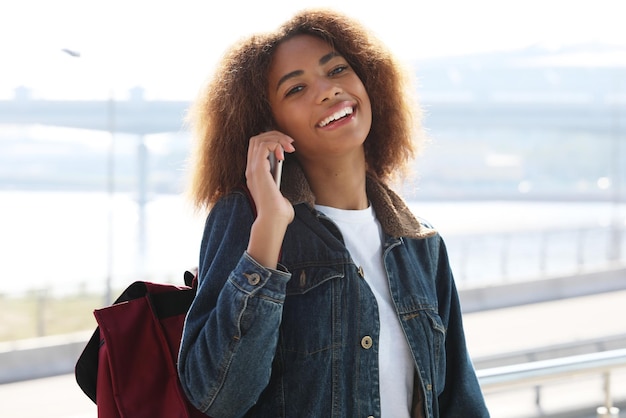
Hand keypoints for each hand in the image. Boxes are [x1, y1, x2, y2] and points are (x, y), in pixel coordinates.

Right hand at [245, 130, 294, 266]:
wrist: (274, 220)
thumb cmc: (279, 213)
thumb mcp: (280, 195)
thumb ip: (279, 188)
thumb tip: (284, 187)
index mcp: (255, 174)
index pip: (256, 147)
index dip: (271, 140)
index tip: (287, 147)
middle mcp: (250, 169)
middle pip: (256, 139)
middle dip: (275, 135)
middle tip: (291, 144)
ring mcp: (252, 169)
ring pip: (259, 139)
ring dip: (277, 138)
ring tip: (290, 147)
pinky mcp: (258, 169)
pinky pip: (264, 146)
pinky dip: (275, 145)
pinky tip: (284, 154)